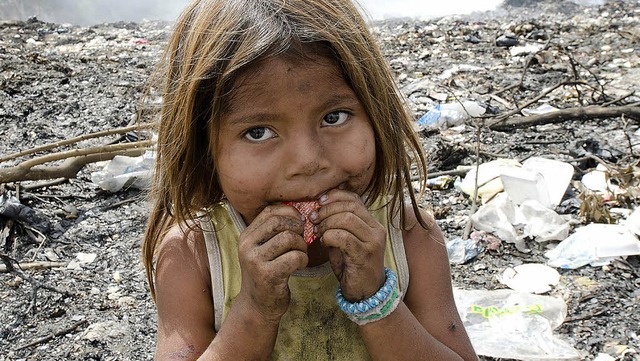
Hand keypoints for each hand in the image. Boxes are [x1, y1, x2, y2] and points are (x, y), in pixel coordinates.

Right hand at [236, 204, 308, 321]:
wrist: (257, 306)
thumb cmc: (266, 273)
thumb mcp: (263, 249)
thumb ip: (274, 231)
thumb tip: (300, 212)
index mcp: (246, 236)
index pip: (270, 211)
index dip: (290, 214)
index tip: (299, 225)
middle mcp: (247, 246)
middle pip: (280, 222)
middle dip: (298, 229)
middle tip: (301, 241)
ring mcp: (256, 261)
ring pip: (290, 238)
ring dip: (302, 246)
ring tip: (300, 255)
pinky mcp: (268, 275)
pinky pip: (296, 257)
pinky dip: (303, 260)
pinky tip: (299, 266)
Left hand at [312, 189, 385, 301]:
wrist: (365, 293)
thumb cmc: (351, 266)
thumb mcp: (344, 241)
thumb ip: (336, 225)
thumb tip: (317, 208)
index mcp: (372, 223)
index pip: (355, 198)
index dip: (335, 196)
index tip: (319, 201)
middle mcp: (376, 229)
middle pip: (350, 206)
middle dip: (327, 209)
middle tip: (313, 218)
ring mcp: (373, 242)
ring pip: (347, 219)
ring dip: (327, 223)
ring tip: (317, 231)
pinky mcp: (365, 255)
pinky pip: (344, 237)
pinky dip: (329, 236)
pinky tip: (324, 242)